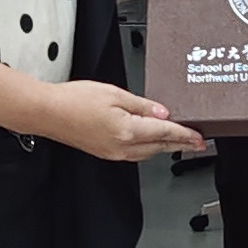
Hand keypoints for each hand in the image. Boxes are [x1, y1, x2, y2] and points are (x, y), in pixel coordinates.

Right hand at [32, 78, 195, 163]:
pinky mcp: (105, 153)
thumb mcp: (115, 93)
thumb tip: (163, 113)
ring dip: (165, 146)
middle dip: (180, 144)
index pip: (165, 134)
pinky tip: (152, 141)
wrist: (47, 112)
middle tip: (198, 142)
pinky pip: (135, 154)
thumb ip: (143, 105)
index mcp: (127, 131)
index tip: (200, 138)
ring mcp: (113, 153)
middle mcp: (122, 147)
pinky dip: (149, 148)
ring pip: (148, 152)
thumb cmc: (74, 100)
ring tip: (179, 140)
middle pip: (160, 147)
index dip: (186, 135)